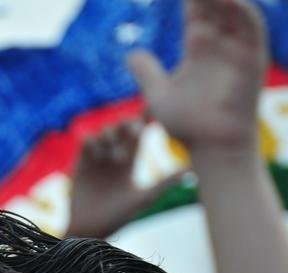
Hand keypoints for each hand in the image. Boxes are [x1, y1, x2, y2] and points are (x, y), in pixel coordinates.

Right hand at [66, 120, 186, 238]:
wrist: (90, 228)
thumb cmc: (118, 217)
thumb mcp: (143, 198)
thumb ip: (164, 183)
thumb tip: (191, 172)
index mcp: (130, 162)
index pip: (138, 134)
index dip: (142, 125)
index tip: (146, 128)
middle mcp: (113, 157)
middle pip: (120, 128)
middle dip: (125, 124)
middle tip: (132, 131)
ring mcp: (97, 159)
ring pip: (104, 132)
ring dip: (110, 136)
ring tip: (114, 155)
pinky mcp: (81, 163)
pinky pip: (85, 141)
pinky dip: (92, 142)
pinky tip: (98, 156)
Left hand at [127, 0, 266, 152]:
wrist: (213, 147)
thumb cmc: (188, 125)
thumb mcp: (159, 95)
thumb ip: (147, 73)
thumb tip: (130, 53)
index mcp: (199, 48)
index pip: (195, 11)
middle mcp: (220, 44)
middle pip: (215, 6)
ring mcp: (238, 50)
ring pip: (234, 11)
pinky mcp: (254, 59)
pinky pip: (252, 29)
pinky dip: (243, 12)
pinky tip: (229, 1)